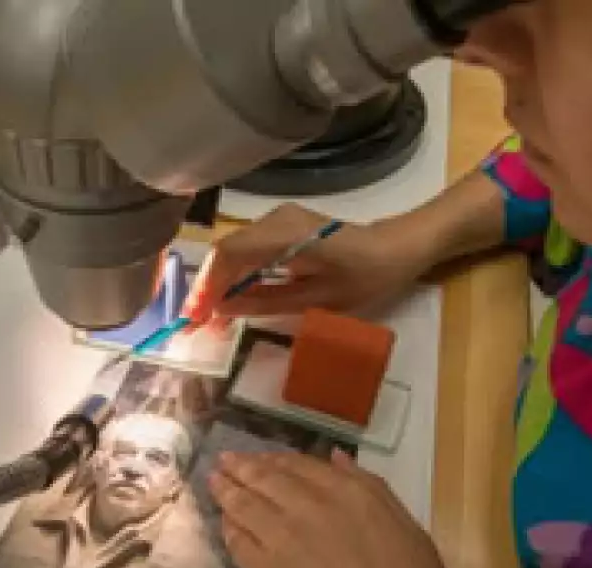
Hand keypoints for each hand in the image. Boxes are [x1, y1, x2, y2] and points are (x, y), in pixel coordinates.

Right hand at [188, 204, 438, 321]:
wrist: (396, 249)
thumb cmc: (367, 276)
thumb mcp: (318, 299)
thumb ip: (267, 302)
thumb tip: (224, 309)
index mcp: (287, 234)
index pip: (229, 254)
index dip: (207, 286)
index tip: (195, 318)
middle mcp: (276, 219)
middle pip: (226, 251)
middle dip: (207, 288)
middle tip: (195, 324)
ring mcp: (279, 220)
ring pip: (234, 250)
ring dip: (219, 282)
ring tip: (209, 318)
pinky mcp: (283, 227)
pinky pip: (249, 249)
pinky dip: (236, 274)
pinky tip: (231, 300)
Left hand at [210, 451, 502, 567]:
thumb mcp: (409, 530)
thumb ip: (371, 489)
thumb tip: (337, 459)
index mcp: (352, 493)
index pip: (302, 466)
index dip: (277, 460)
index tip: (263, 458)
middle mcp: (311, 507)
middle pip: (266, 480)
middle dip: (243, 467)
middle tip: (225, 461)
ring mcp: (282, 540)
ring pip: (245, 506)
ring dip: (226, 490)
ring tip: (215, 482)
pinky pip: (238, 543)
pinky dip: (229, 528)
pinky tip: (226, 525)